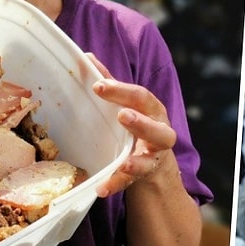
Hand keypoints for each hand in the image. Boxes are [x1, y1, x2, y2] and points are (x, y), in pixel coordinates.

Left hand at [85, 53, 176, 197]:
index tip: (98, 86)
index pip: (139, 96)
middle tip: (122, 116)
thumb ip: (109, 82)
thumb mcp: (125, 103)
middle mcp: (159, 130)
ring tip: (125, 163)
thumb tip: (85, 56)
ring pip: (150, 158)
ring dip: (137, 159)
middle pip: (154, 125)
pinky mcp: (146, 174)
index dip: (121, 90)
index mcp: (151, 108)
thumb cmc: (136, 123)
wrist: (155, 161)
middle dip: (140, 122)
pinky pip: (132, 181)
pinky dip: (117, 184)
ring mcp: (154, 154)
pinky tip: (102, 189)